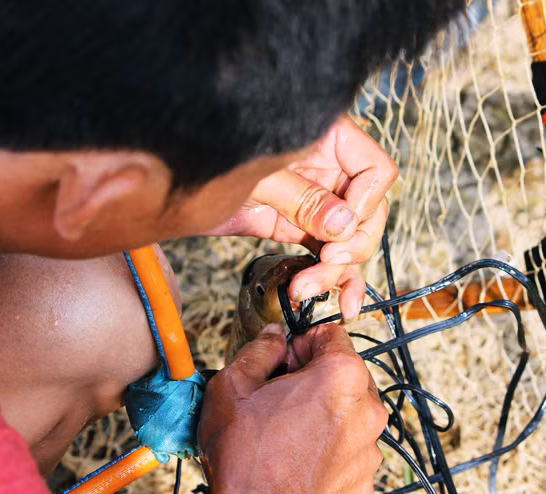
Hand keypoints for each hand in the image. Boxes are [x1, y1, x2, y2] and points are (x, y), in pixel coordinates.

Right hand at [198, 323, 387, 493]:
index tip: (286, 360)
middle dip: (314, 378)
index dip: (302, 343)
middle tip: (280, 397)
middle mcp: (367, 412)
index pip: (332, 335)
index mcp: (341, 378)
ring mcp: (369, 450)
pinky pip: (349, 450)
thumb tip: (272, 337)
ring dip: (323, 414)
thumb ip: (259, 350)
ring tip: (286, 433)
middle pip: (344, 375)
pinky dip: (329, 448)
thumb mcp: (234, 388)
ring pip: (348, 414)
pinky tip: (298, 457)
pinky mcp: (365, 480)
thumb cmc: (245, 463)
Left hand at [208, 115, 395, 318]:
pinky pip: (328, 254)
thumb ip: (301, 198)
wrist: (171, 186)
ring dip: (337, 271)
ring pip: (349, 240)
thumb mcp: (256, 177)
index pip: (375, 169)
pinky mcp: (299, 228)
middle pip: (368, 211)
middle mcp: (328, 169)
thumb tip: (346, 223)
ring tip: (307, 289)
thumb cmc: (209, 160)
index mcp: (326, 139)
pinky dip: (334, 278)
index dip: (367, 202)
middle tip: (328, 263)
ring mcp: (315, 201)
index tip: (343, 227)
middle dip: (352, 245)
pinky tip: (343, 301)